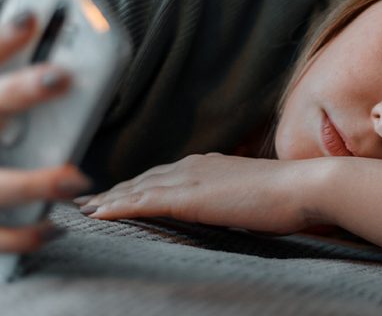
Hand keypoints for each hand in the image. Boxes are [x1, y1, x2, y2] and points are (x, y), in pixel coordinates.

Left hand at [77, 154, 321, 234]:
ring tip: (81, 209)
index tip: (113, 193)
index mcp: (208, 165)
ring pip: (136, 190)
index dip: (134, 185)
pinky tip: (97, 215)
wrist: (301, 186)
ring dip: (106, 199)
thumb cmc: (287, 196)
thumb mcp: (250, 195)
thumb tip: (226, 208)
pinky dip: (117, 208)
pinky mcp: (189, 197)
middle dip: (112, 190)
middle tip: (83, 200)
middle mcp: (193, 166)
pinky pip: (143, 203)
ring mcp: (190, 179)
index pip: (161, 175)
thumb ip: (231, 198)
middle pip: (142, 180)